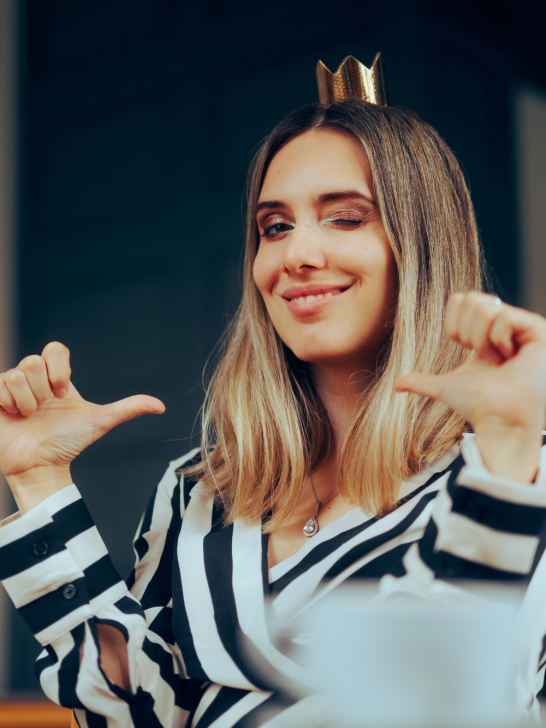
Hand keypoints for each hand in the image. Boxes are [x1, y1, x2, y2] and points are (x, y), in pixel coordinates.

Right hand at [0, 342, 163, 510]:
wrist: (41, 467)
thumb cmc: (67, 444)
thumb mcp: (99, 422)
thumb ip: (128, 409)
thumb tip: (161, 406)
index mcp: (56, 379)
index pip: (55, 349)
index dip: (58, 367)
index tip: (63, 392)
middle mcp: (34, 380)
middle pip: (32, 361)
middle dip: (42, 390)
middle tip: (45, 409)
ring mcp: (11, 389)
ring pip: (15, 374)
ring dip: (25, 401)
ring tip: (29, 417)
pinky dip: (8, 404)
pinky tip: (13, 417)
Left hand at [395, 293, 545, 481]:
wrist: (498, 420)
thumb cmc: (479, 405)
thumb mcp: (447, 386)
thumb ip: (422, 382)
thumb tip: (396, 385)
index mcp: (487, 331)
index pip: (462, 299)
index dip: (454, 326)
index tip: (465, 350)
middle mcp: (507, 324)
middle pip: (472, 299)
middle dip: (467, 333)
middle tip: (482, 355)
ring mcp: (524, 326)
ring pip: (486, 307)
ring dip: (482, 339)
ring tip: (497, 358)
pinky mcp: (538, 330)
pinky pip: (504, 317)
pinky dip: (499, 340)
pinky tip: (509, 357)